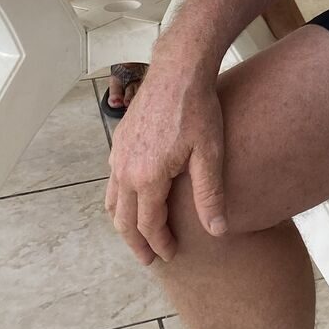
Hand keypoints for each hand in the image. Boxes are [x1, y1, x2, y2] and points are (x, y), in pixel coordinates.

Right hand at [105, 60, 226, 264]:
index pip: (148, 225)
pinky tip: (134, 198)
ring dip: (124, 223)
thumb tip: (217, 231)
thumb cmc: (198, 109)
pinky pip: (112, 180)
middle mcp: (125, 170)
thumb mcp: (209, 153)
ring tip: (138, 235)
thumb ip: (210, 194)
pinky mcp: (119, 140)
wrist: (178, 69)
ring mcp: (118, 154)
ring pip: (112, 201)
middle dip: (136, 243)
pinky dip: (119, 199)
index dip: (160, 244)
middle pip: (123, 220)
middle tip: (149, 259)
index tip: (171, 255)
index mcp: (147, 178)